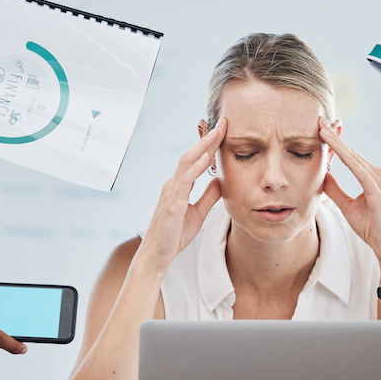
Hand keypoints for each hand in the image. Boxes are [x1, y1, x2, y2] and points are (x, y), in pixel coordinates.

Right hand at [137, 118, 225, 271]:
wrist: (157, 256)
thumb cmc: (174, 236)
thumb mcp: (198, 213)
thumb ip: (208, 196)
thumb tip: (220, 181)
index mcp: (179, 186)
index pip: (196, 160)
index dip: (210, 145)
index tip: (223, 131)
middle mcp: (173, 185)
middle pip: (191, 155)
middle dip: (208, 138)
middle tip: (224, 123)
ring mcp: (170, 193)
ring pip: (186, 163)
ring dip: (203, 146)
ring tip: (218, 133)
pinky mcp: (171, 204)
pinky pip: (183, 182)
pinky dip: (194, 168)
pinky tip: (205, 158)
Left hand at [317, 118, 380, 279]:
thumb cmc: (373, 229)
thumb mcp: (348, 207)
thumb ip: (336, 191)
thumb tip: (322, 175)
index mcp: (372, 178)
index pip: (350, 156)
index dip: (335, 143)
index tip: (320, 129)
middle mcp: (379, 176)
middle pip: (352, 153)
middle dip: (335, 137)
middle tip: (319, 121)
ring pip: (355, 159)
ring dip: (338, 144)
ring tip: (322, 131)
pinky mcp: (380, 193)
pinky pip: (361, 173)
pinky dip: (348, 160)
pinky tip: (337, 151)